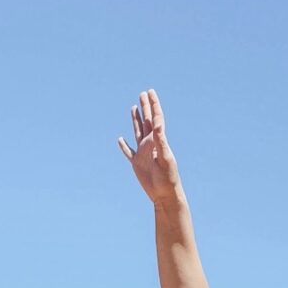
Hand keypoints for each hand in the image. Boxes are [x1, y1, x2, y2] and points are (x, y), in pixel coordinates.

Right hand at [117, 88, 185, 208]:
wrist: (165, 195)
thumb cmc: (168, 178)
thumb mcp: (165, 158)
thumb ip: (161, 141)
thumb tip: (158, 124)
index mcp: (158, 141)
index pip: (156, 119)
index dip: (154, 105)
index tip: (150, 92)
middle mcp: (151, 145)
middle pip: (147, 121)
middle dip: (145, 107)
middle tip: (143, 93)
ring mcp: (143, 154)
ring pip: (138, 132)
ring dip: (136, 120)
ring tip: (134, 108)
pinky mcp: (136, 164)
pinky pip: (128, 152)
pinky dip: (123, 146)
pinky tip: (120, 139)